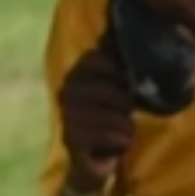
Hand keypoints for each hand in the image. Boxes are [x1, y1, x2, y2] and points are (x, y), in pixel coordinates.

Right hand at [55, 45, 136, 188]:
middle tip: (128, 112)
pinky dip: (120, 141)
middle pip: (107, 89)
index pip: (96, 59)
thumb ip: (119, 65)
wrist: (94, 161)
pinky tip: (121, 143)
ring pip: (110, 115)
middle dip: (125, 102)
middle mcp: (65, 92)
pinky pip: (105, 135)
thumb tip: (121, 34)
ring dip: (125, 125)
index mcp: (75, 74)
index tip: (127, 83)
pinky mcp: (71, 139)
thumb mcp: (117, 90)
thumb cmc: (110, 119)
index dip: (118, 71)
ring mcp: (66, 115)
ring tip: (126, 130)